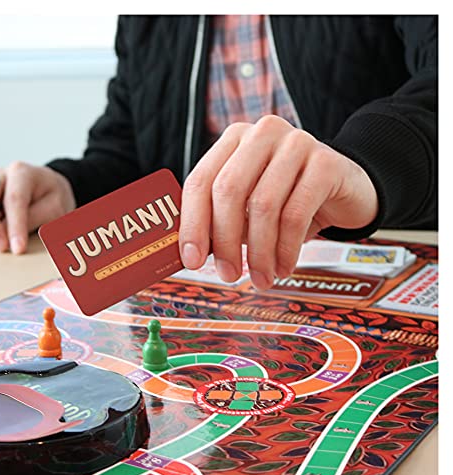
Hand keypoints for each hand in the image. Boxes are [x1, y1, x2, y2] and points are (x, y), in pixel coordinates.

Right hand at [0, 162, 75, 253]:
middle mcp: (0, 176)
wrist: (50, 188)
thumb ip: (33, 218)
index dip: (15, 225)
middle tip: (2, 248)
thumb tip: (9, 234)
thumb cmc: (54, 198)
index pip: (14, 199)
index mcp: (22, 173)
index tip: (18, 248)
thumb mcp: (55, 208)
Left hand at [179, 115, 377, 289]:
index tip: (191, 260)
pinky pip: (296, 214)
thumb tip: (192, 254)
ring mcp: (296, 143)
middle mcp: (262, 135)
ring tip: (261, 277)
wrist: (344, 190)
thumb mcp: (248, 208)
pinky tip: (283, 267)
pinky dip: (285, 249)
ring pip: (263, 206)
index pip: (201, 181)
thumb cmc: (287, 199)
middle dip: (224, 241)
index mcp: (234, 140)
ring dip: (258, 252)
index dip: (192, 224)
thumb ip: (220, 222)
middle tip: (227, 274)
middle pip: (228, 190)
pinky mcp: (325, 163)